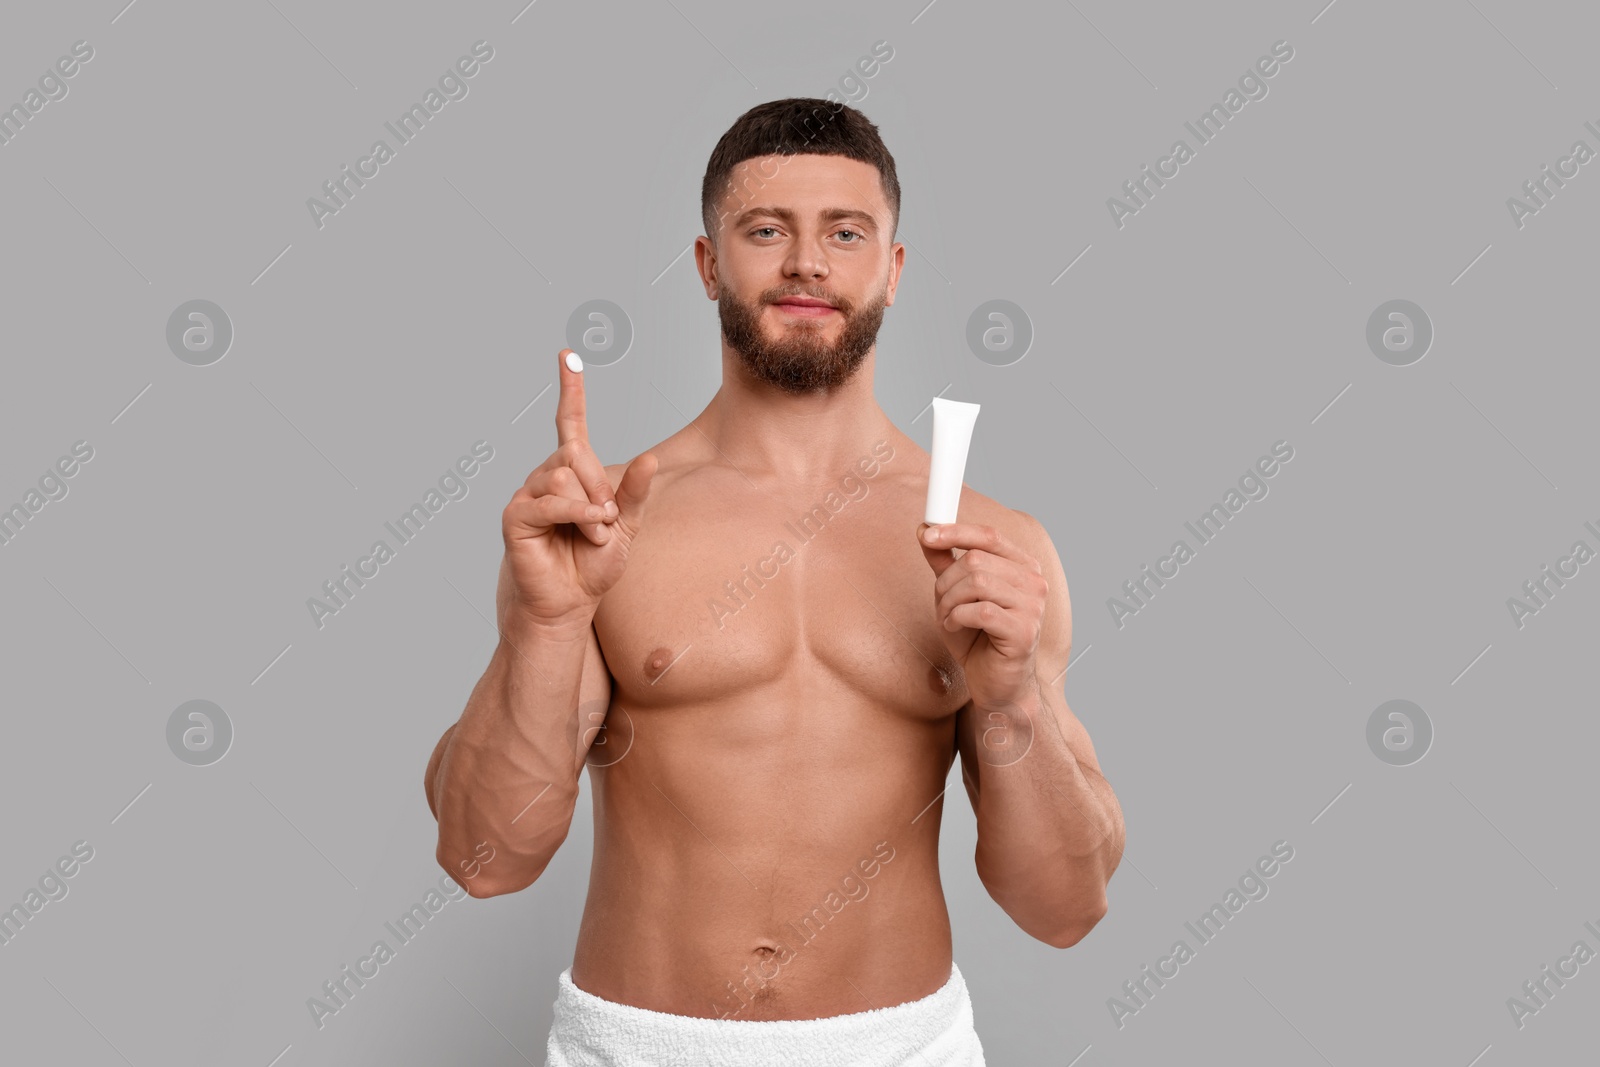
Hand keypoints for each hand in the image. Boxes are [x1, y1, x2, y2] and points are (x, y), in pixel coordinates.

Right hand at [498, 350, 656, 633]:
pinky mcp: (515, 517)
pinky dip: (576, 514)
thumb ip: (634, 493)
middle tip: (607, 521)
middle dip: (602, 488)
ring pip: (564, 474)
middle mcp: (546, 476)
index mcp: (572, 473)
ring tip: (593, 534)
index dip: (569, 390)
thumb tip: (649, 458)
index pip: (569, 423)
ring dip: (592, 509)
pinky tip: (588, 529)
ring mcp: (528, 494)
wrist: (571, 602)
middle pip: (576, 453)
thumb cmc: (593, 564)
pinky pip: (549, 500)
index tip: (567, 356)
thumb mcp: (627, 526)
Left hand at [918, 522, 1046, 711]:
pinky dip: (957, 618)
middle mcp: (1034, 582)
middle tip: (941, 602)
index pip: (990, 535)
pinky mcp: (1024, 632)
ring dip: (949, 601)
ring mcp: (1033, 607)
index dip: (955, 531)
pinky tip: (955, 627)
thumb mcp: (955, 594)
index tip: (925, 535)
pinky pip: (980, 611)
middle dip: (946, 581)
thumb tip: (925, 530)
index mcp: (1022, 566)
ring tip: (947, 618)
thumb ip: (945, 563)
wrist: (995, 682)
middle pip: (976, 560)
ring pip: (977, 583)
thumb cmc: (977, 637)